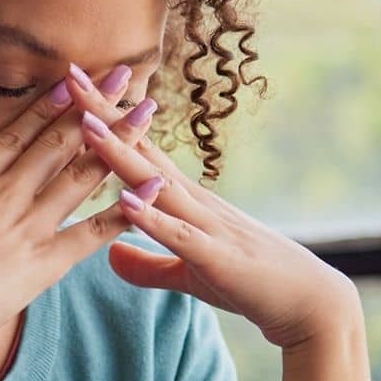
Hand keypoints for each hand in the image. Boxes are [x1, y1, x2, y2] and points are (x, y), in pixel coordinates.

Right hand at [0, 63, 155, 346]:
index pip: (17, 134)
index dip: (49, 105)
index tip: (72, 79)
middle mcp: (4, 194)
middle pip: (57, 142)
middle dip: (92, 106)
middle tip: (121, 76)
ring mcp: (28, 225)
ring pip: (81, 174)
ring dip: (117, 141)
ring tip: (143, 114)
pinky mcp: (46, 261)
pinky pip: (92, 230)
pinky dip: (125, 207)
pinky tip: (151, 187)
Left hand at [64, 67, 362, 350]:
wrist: (310, 304)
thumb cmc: (252, 284)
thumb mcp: (190, 273)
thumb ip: (148, 263)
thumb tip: (110, 255)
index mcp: (184, 202)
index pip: (138, 152)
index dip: (105, 121)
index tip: (73, 88)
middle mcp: (194, 202)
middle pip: (142, 152)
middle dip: (105, 117)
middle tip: (70, 76)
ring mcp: (207, 225)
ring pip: (156, 184)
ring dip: (121, 156)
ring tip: (87, 128)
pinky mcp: (216, 257)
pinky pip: (178, 235)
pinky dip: (152, 218)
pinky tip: (126, 201)